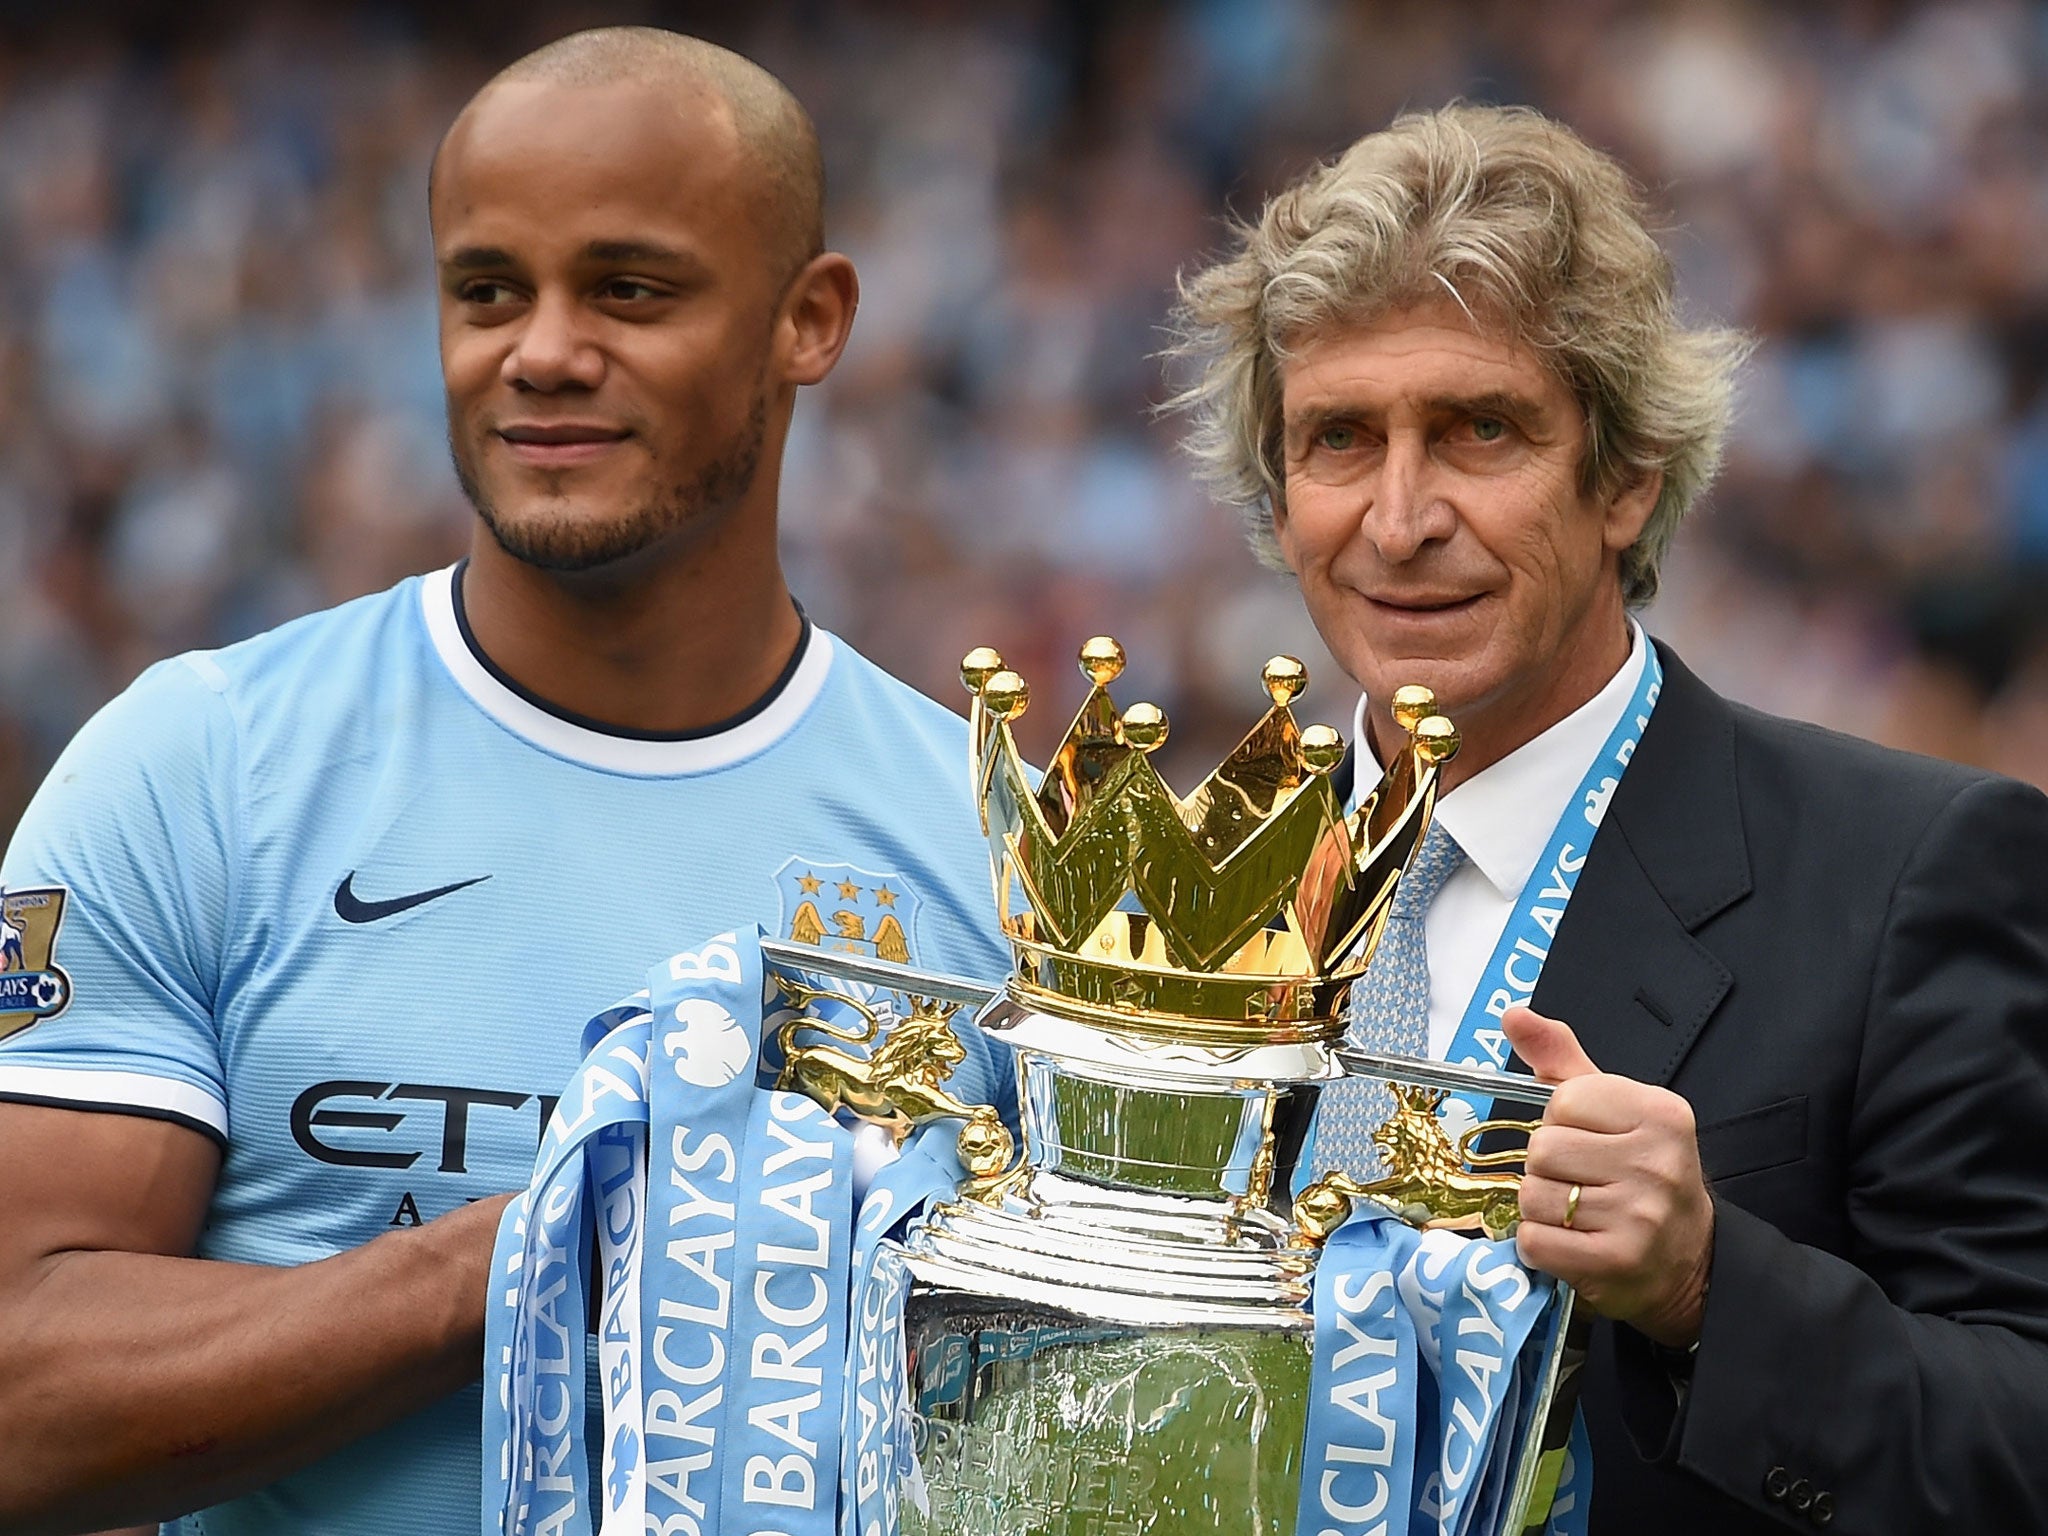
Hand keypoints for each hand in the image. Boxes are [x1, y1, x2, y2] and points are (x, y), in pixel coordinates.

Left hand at [1504, 1006, 1714, 1347]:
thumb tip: (1513, 1014)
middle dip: (1546, 1167)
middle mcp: (1657, 1162)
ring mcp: (1640, 1216)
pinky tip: (1572, 1243)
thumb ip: (1561, 1060)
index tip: (1586, 1139)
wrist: (1689, 1259)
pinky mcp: (1618, 1262)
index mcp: (1659, 1112)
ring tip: (1578, 1213)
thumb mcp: (1612, 1109)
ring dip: (1541, 1209)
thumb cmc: (1640, 1172)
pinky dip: (1539, 1245)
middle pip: (1542, 1149)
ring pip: (1532, 1197)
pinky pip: (1535, 1242)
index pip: (1562, 1100)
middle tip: (1581, 1181)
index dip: (1559, 1122)